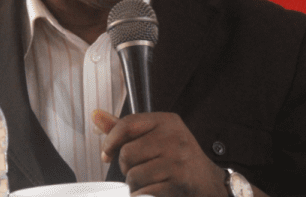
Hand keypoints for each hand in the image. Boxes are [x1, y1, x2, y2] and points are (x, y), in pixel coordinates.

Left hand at [92, 109, 226, 196]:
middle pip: (127, 153)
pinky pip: (144, 192)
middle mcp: (174, 137)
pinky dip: (142, 195)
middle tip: (140, 170)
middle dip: (127, 167)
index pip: (127, 125)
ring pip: (133, 175)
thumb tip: (96, 115)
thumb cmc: (178, 159)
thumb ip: (125, 129)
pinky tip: (154, 192)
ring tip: (150, 181)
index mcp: (167, 121)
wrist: (209, 185)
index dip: (110, 141)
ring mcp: (177, 160)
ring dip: (135, 184)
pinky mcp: (178, 181)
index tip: (107, 153)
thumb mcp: (155, 137)